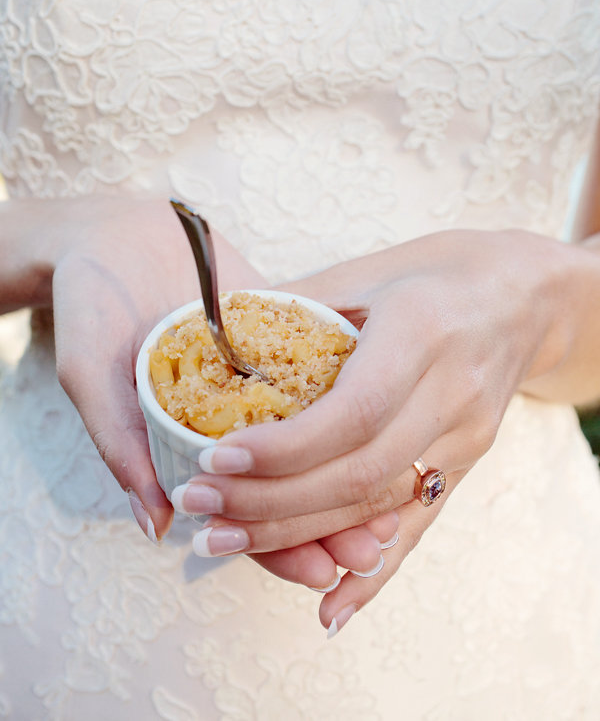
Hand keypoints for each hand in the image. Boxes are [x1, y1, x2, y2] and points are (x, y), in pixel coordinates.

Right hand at [48, 195, 390, 567]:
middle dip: (326, 520)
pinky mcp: (282, 331)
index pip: (239, 505)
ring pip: (311, 440)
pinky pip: (319, 380)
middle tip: (366, 553)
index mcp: (186, 439)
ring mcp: (259, 375)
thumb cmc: (90, 303)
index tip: (319, 567)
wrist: (111, 235)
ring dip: (346, 479)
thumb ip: (119, 438)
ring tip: (387, 515)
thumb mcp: (91, 370)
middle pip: (285, 482)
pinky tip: (389, 426)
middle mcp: (230, 416)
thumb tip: (153, 524)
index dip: (275, 541)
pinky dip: (346, 409)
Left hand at [171, 229, 576, 628]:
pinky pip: (419, 524)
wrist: (524, 294)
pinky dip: (374, 574)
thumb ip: (297, 305)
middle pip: (360, 473)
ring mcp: (467, 437)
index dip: (285, 447)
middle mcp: (452, 393)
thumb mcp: (367, 268)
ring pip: (380, 506)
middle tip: (200, 508)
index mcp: (423, 333)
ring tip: (224, 542)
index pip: (354, 411)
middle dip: (270, 502)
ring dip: (298, 536)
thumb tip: (214, 336)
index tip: (218, 459)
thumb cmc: (437, 272)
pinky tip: (329, 609)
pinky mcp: (468, 462)